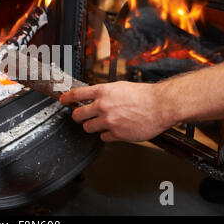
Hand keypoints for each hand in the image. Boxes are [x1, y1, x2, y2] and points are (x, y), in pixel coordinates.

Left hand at [59, 81, 175, 141]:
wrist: (160, 105)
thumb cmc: (144, 95)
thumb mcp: (120, 87)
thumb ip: (105, 93)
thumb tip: (94, 97)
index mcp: (103, 92)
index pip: (76, 94)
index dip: (66, 98)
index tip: (62, 100)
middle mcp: (103, 106)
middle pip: (78, 115)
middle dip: (78, 117)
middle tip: (81, 117)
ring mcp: (109, 121)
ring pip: (88, 128)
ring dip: (92, 126)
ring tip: (101, 123)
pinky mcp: (117, 133)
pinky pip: (103, 137)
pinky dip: (107, 135)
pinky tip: (115, 129)